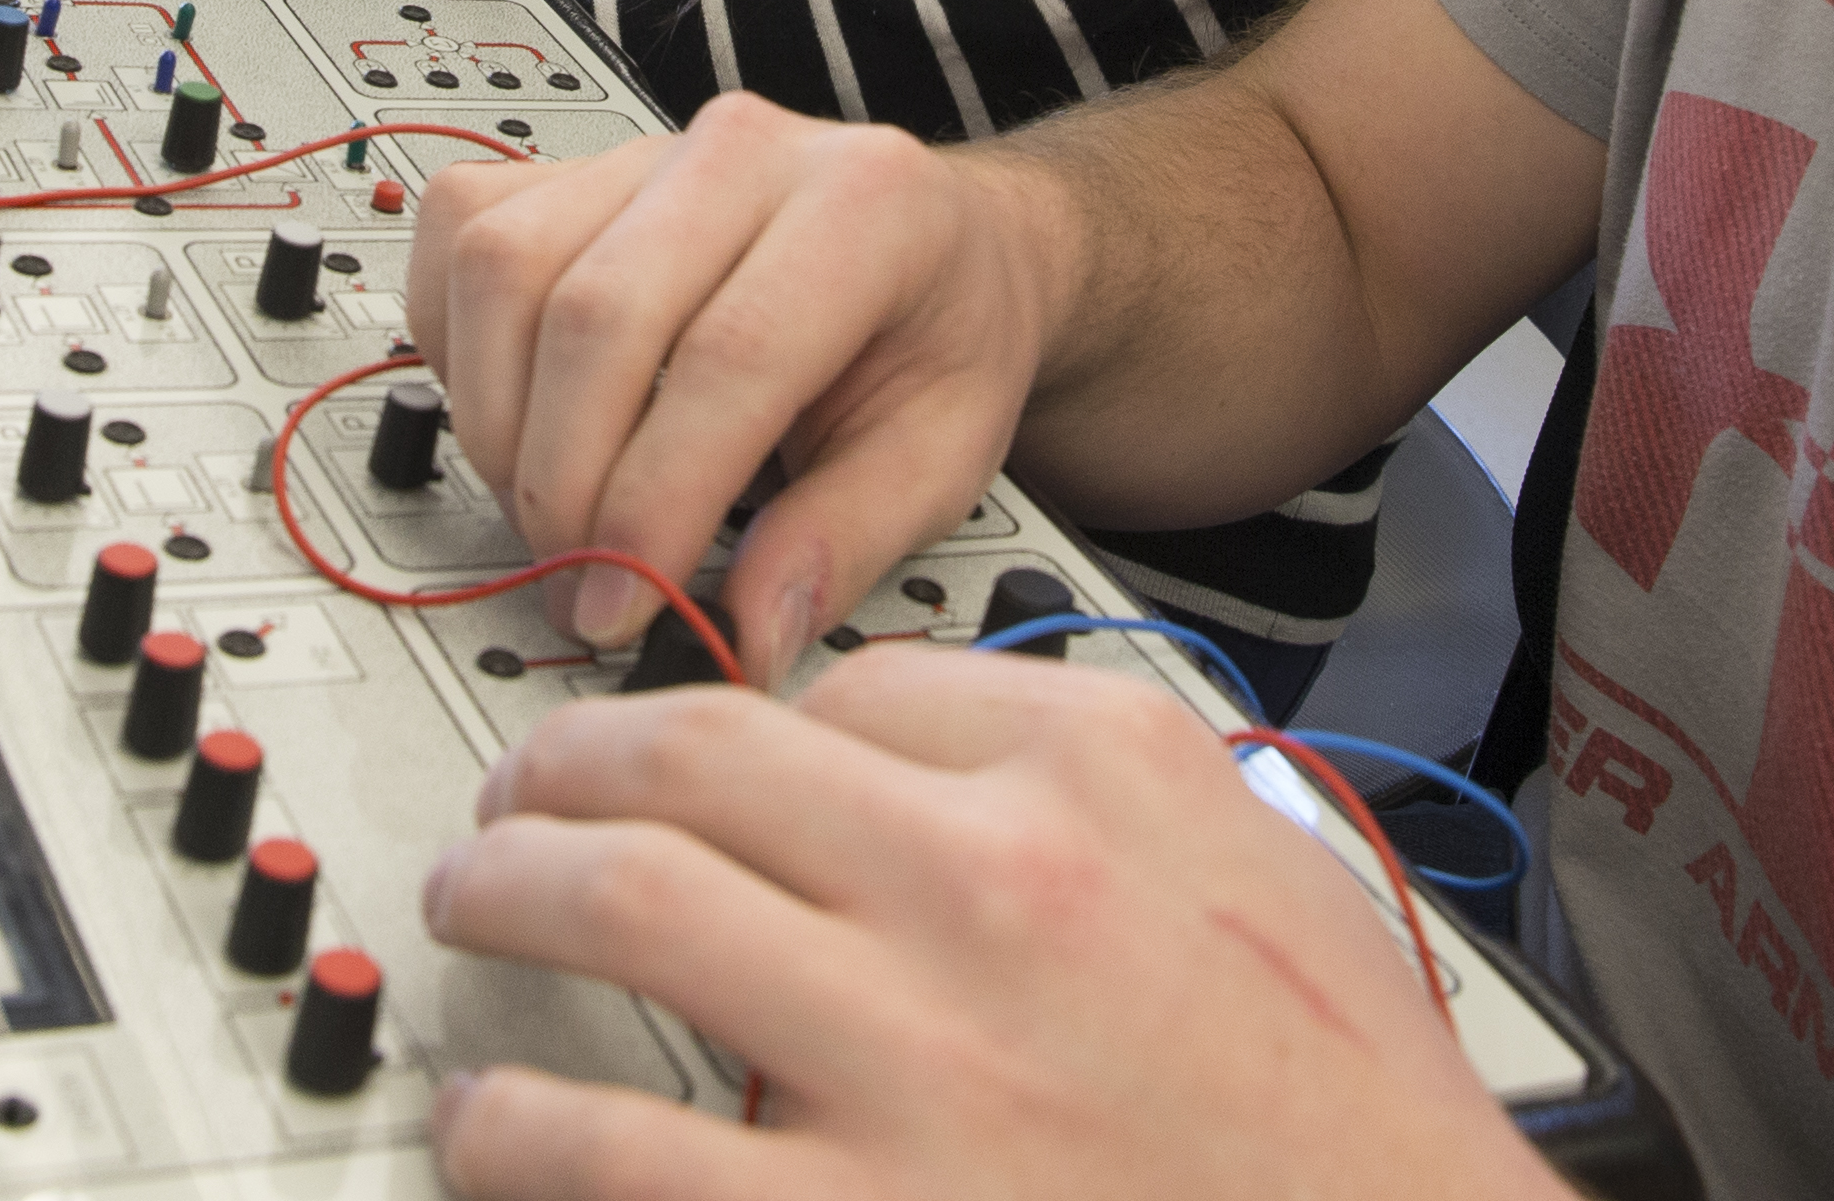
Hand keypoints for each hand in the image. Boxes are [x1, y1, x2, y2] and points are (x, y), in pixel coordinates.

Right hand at [404, 93, 1060, 680]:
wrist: (932, 243)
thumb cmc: (937, 335)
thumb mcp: (944, 454)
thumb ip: (844, 544)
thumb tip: (741, 634)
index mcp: (867, 204)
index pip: (729, 353)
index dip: (655, 501)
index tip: (625, 603)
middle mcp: (745, 150)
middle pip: (597, 311)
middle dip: (565, 482)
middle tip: (582, 581)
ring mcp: (645, 149)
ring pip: (505, 265)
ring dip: (501, 423)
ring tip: (552, 511)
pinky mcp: (566, 166)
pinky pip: (460, 235)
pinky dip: (459, 347)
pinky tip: (519, 417)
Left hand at [421, 644, 1560, 1200]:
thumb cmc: (1357, 1122)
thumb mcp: (1263, 872)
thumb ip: (1100, 784)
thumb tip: (927, 748)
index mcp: (1095, 777)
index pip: (853, 689)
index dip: (748, 720)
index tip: (694, 758)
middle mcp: (990, 884)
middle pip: (697, 753)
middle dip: (568, 762)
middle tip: (516, 798)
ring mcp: (912, 1059)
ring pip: (625, 902)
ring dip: (511, 891)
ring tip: (476, 905)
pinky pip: (614, 1144)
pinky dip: (520, 1120)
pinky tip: (494, 1116)